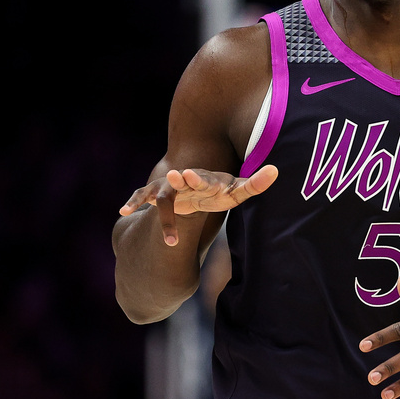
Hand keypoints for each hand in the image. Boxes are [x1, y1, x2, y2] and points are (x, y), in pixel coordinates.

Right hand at [119, 164, 277, 245]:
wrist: (190, 184)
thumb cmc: (217, 191)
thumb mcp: (236, 190)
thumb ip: (255, 183)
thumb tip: (276, 170)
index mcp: (205, 181)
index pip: (205, 179)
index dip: (202, 178)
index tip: (196, 175)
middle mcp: (184, 181)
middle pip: (182, 181)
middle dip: (181, 180)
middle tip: (177, 175)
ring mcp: (167, 187)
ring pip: (161, 196)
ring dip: (159, 208)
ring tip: (161, 228)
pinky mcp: (153, 195)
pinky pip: (141, 198)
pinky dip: (132, 203)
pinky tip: (123, 211)